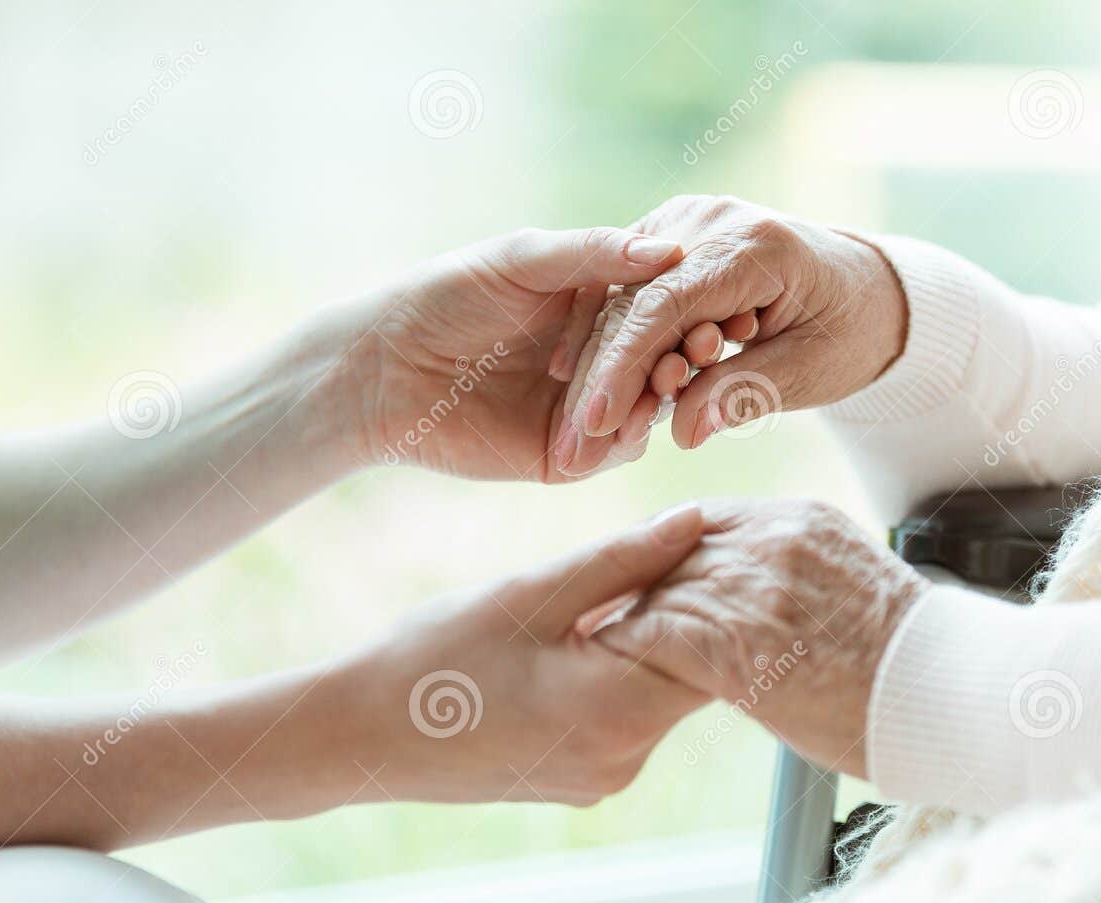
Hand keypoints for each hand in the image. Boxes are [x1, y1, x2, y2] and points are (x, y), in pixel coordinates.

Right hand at [328, 504, 710, 805]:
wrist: (362, 735)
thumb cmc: (436, 656)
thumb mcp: (533, 593)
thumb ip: (623, 559)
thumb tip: (696, 520)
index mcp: (619, 713)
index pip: (715, 647)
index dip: (712, 589)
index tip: (697, 543)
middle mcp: (625, 761)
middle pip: (692, 674)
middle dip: (681, 612)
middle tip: (655, 553)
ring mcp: (605, 779)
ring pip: (659, 694)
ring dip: (647, 642)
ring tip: (605, 594)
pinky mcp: (585, 782)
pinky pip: (626, 719)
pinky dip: (618, 676)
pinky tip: (578, 640)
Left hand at [359, 227, 684, 482]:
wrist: (385, 368)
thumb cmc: (446, 296)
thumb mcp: (523, 260)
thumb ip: (594, 254)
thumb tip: (671, 249)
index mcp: (594, 305)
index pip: (657, 308)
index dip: (684, 308)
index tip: (715, 306)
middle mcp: (596, 357)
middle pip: (660, 362)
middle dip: (681, 358)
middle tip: (700, 353)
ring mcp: (583, 409)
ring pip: (643, 409)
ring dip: (660, 399)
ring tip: (668, 386)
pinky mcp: (564, 455)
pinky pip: (610, 451)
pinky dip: (624, 438)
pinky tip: (631, 422)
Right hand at [554, 196, 908, 473]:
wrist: (864, 289)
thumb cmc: (847, 331)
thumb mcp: (810, 371)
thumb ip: (745, 394)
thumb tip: (683, 434)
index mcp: (752, 245)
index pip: (665, 305)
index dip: (624, 367)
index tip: (596, 424)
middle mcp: (708, 220)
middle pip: (632, 305)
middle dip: (600, 383)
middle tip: (571, 452)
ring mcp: (683, 224)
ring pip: (620, 304)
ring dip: (598, 372)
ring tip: (577, 440)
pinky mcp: (668, 240)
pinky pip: (627, 298)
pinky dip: (610, 349)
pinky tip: (586, 397)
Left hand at [590, 499, 926, 779]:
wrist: (950, 696)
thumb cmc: (910, 662)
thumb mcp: (853, 586)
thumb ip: (797, 573)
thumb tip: (760, 597)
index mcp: (800, 519)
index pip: (706, 521)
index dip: (668, 554)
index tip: (645, 583)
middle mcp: (772, 539)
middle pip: (671, 549)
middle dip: (635, 585)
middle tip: (599, 615)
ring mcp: (753, 586)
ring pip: (656, 588)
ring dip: (622, 619)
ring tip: (593, 645)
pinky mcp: (737, 642)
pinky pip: (654, 633)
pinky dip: (624, 649)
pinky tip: (609, 668)